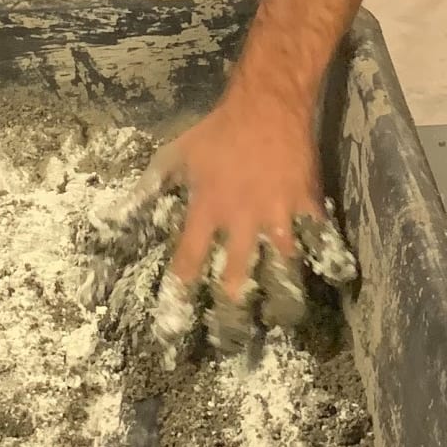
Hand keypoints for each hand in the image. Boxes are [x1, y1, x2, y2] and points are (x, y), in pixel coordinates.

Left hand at [146, 91, 356, 353]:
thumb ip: (149, 189)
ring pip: (282, 268)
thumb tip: (116, 216)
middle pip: (237, 276)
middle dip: (232, 311)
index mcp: (207, 209)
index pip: (189, 261)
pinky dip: (326, 262)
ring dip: (280, 298)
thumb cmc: (218, 133)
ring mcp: (278, 215)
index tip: (174, 324)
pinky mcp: (307, 206)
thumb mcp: (175, 157)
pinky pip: (319, 242)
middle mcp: (242, 219)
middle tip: (228, 341)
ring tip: (279, 323)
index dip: (181, 294)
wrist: (267, 105)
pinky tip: (331, 284)